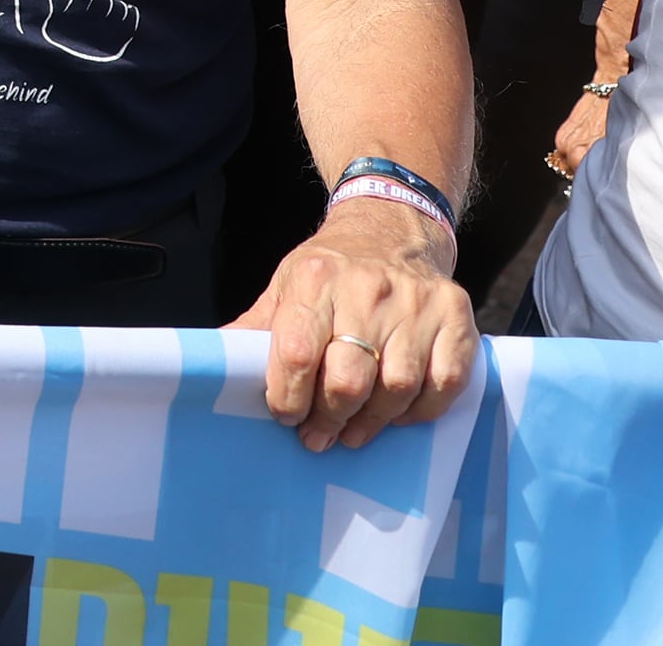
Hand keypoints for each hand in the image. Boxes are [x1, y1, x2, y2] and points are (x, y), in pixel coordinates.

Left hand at [233, 197, 474, 451]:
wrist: (392, 228)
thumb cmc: (331, 271)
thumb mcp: (284, 287)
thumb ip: (255, 329)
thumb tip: (207, 367)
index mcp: (315, 280)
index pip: (296, 351)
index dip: (287, 396)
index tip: (286, 416)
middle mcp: (368, 289)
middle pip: (349, 377)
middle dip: (330, 417)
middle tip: (320, 435)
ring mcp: (417, 303)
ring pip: (398, 387)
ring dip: (374, 422)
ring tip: (355, 431)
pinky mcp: (456, 316)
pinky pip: (445, 384)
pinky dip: (422, 410)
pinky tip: (400, 413)